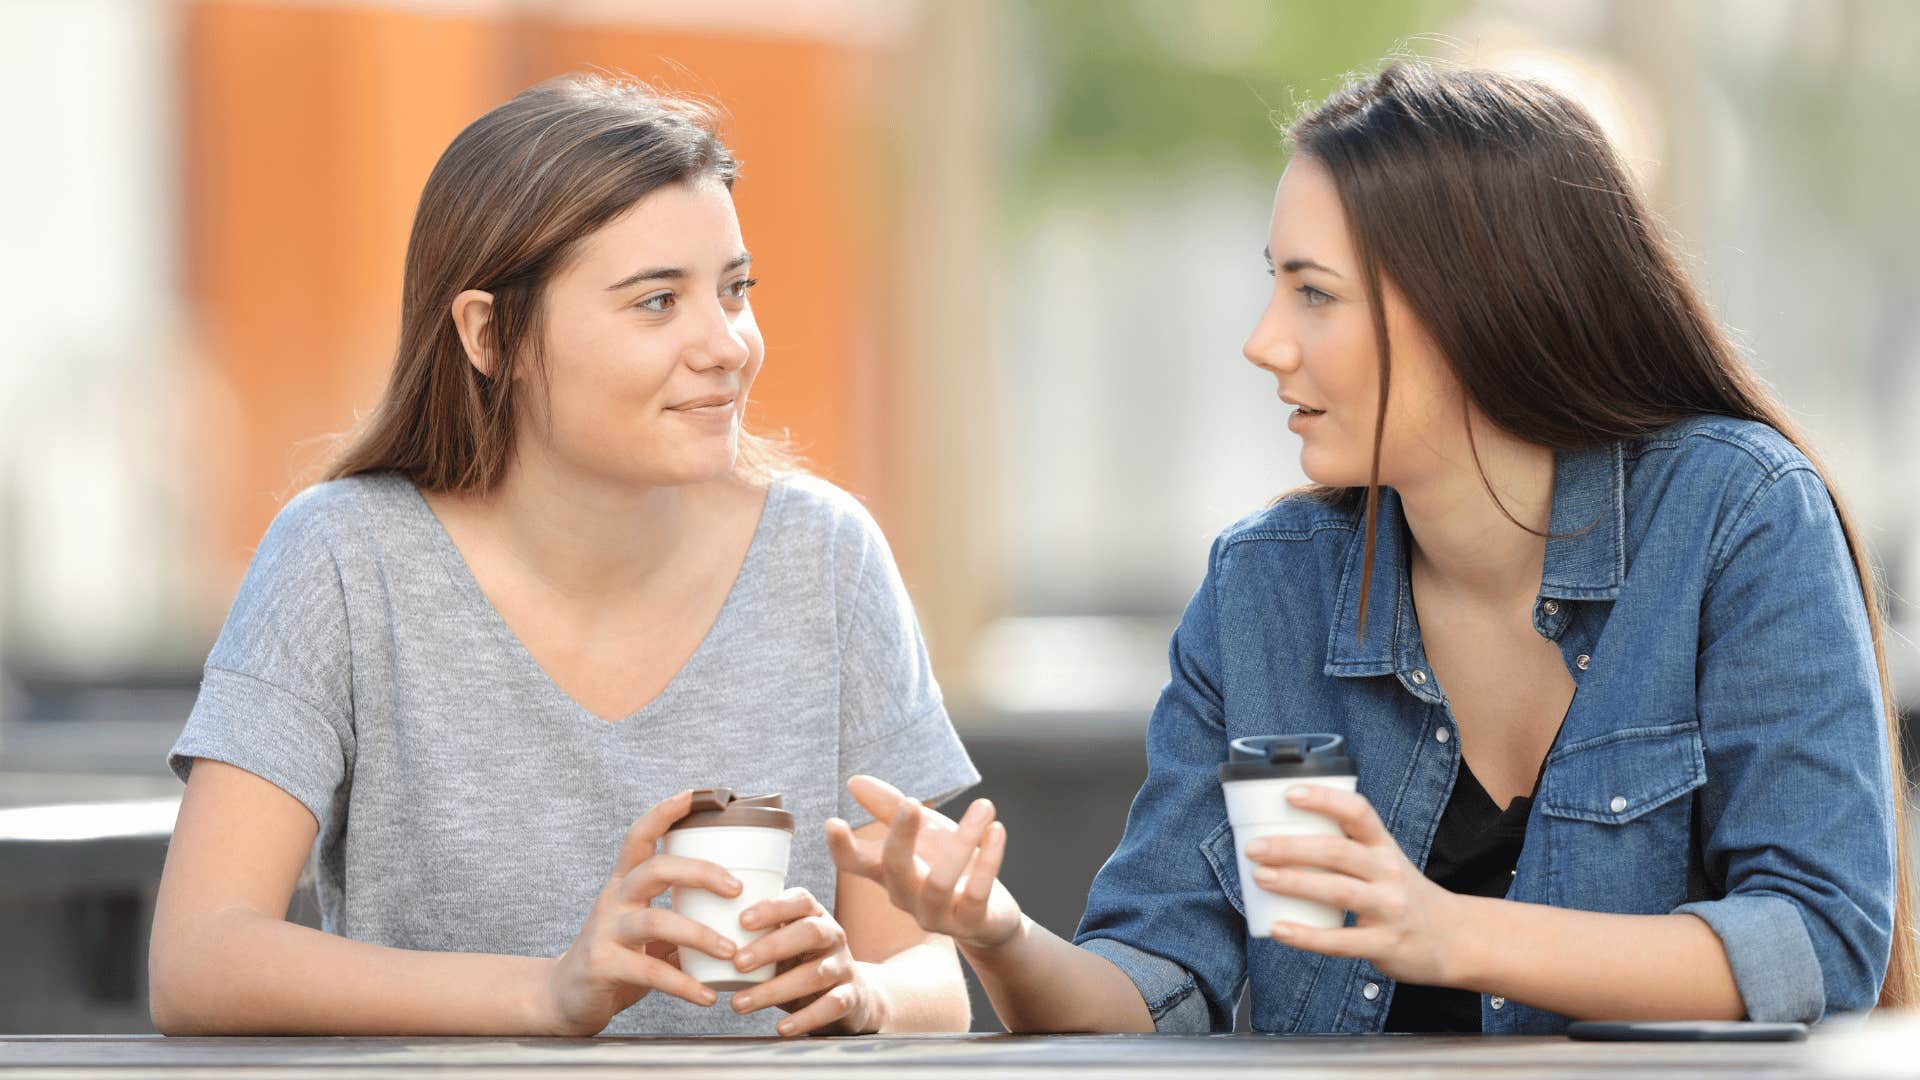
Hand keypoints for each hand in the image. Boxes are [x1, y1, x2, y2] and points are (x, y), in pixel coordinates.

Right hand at [539, 790, 742, 1035]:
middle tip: (736, 889)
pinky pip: (648, 972)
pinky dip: (683, 985)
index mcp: (626, 882)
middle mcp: (614, 899)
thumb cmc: (620, 956)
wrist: (565, 998)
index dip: (667, 812)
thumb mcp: (648, 927)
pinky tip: (707, 996)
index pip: (641, 835)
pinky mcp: (602, 966)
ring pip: (654, 921)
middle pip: (655, 869)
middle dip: (700, 873)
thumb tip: (743, 906)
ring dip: (699, 935)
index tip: (698, 794)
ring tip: (731, 951)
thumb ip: (682, 913)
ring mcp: (605, 931)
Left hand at [727, 887, 877, 1035]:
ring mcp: (844, 966)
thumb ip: (754, 937)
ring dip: (774, 990)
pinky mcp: (851, 997)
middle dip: (771, 946)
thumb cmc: (800, 964)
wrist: (852, 996)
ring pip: (815, 974)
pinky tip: (780, 1028)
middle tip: (737, 963)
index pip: (800, 901)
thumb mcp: (783, 944)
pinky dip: (805, 1018)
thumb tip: (692, 938)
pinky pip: (831, 1006)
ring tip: (739, 1004)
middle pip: (809, 932)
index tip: (742, 920)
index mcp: (815, 915)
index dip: (773, 908)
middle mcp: (833, 936)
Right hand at [825, 775, 1021, 953]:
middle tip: (912, 801)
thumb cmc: (949, 866)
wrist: (990, 917)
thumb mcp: (924, 832)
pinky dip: (989, 860)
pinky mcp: (969, 923)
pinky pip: (976, 894)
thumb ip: (891, 808)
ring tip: (984, 805)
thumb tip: (853, 781)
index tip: (832, 822)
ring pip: (939, 883)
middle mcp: (906, 896)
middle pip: (893, 869)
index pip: (854, 864)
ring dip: (963, 839)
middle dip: (901, 835)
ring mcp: (936, 915)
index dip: (841, 847)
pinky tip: (997, 830)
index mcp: (889, 873)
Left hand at [1245, 784, 1463, 985]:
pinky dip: (1307, 936)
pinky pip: (1341, 940)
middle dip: (1291, 847)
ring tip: (1259, 877)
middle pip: (1337, 851)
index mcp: (1384, 845)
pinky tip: (1278, 929)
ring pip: (1337, 891)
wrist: (1452, 939)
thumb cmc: (1401, 894)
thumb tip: (1279, 833)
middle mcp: (1389, 872)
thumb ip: (1345, 847)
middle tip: (1254, 847)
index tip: (1290, 794)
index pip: (1358, 812)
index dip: (1325, 800)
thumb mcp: (1384, 861)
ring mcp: (1389, 908)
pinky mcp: (1385, 944)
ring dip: (1294, 883)